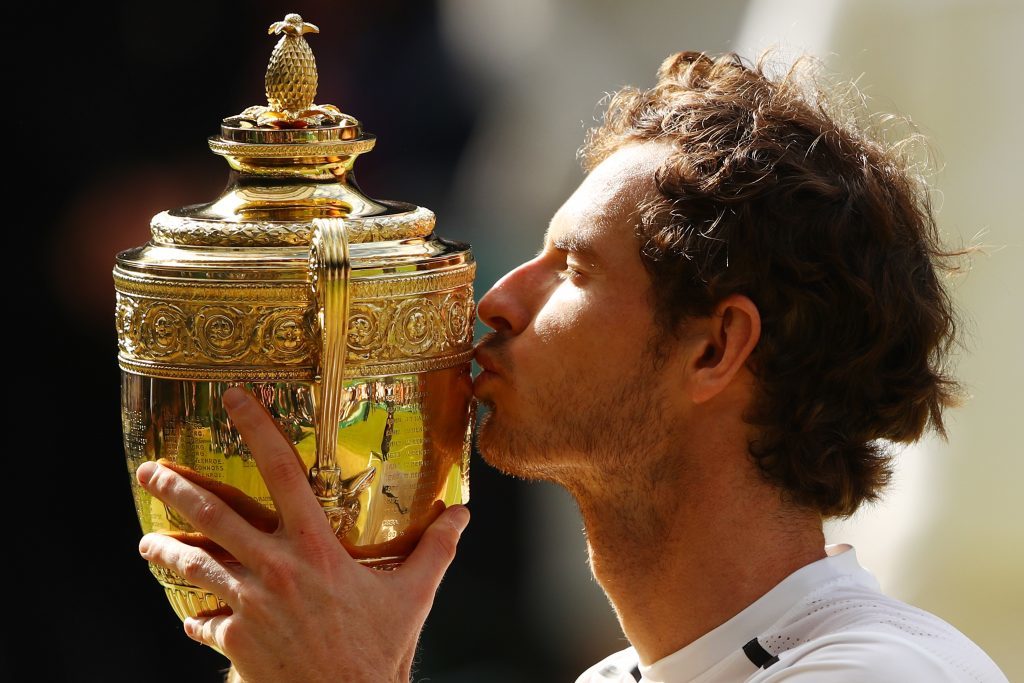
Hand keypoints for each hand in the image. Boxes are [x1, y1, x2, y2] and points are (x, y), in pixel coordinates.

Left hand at [136, 386, 469, 682]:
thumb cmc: (380, 650)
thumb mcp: (415, 593)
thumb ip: (437, 548)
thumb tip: (463, 513)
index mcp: (317, 547)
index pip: (283, 473)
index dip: (257, 430)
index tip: (233, 398)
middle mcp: (276, 568)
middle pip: (215, 516)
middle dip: (175, 489)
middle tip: (147, 472)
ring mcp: (250, 605)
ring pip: (196, 565)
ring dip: (168, 550)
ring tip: (148, 543)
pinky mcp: (236, 640)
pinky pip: (207, 621)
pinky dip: (199, 615)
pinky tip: (192, 615)